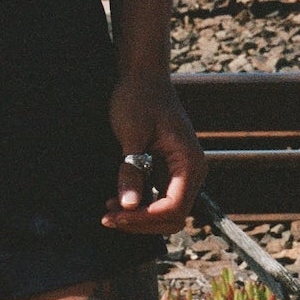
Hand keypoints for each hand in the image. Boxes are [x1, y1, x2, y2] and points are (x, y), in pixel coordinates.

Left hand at [102, 75, 203, 232]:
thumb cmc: (139, 98)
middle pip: (172, 217)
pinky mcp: (169, 172)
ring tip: (108, 210)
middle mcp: (191, 172)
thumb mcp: (132, 133)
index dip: (144, 218)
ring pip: (166, 213)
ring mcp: (182, 174)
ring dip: (139, 218)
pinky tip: (116, 201)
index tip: (115, 215)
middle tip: (107, 217)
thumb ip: (131, 170)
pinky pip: (159, 199)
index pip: (173, 207)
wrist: (143, 77)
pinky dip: (140, 206)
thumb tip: (128, 206)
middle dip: (141, 222)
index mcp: (189, 162)